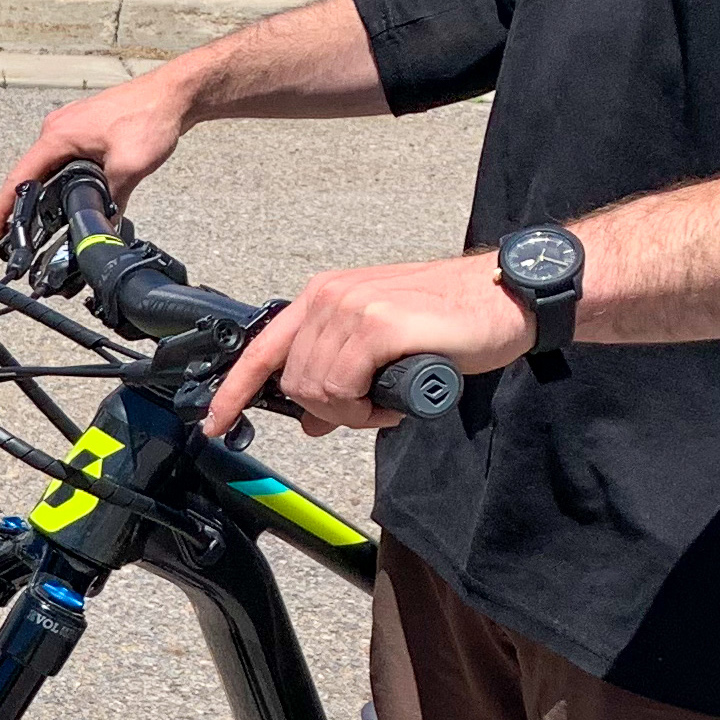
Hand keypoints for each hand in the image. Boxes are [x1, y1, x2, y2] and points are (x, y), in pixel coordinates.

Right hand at [0, 69, 198, 245]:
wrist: (177, 91)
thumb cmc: (151, 116)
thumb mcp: (129, 167)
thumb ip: (111, 201)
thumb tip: (104, 230)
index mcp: (57, 135)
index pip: (19, 179)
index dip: (1, 211)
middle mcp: (57, 129)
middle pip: (28, 175)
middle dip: (17, 209)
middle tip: (9, 242)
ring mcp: (70, 127)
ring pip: (47, 169)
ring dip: (40, 195)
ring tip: (33, 227)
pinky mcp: (85, 130)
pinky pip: (62, 160)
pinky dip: (58, 182)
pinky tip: (65, 200)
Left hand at [205, 252, 529, 434]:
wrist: (505, 301)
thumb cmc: (448, 324)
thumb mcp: (380, 352)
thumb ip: (339, 377)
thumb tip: (311, 421)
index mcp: (323, 296)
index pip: (262, 350)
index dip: (234, 392)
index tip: (214, 424)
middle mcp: (330, 296)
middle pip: (295, 384)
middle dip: (331, 409)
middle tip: (373, 406)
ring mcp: (353, 307)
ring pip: (319, 392)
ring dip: (355, 412)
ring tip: (391, 398)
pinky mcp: (379, 325)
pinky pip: (347, 390)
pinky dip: (369, 410)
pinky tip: (397, 400)